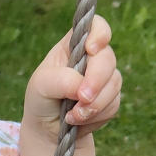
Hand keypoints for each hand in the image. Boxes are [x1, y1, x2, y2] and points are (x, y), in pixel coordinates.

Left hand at [24, 15, 121, 138]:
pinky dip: (97, 115)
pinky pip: (114, 104)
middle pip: (108, 58)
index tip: (91, 49)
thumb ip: (62, 80)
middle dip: (96, 80)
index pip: (96, 26)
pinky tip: (79, 120)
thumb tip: (83, 86)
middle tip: (82, 98)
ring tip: (72, 116)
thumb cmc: (41, 99)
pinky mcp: (110, 99)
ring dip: (94, 104)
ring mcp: (104, 77)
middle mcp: (92, 58)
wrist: (47, 129)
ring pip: (114, 83)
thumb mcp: (41, 85)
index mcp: (74, 45)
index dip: (99, 34)